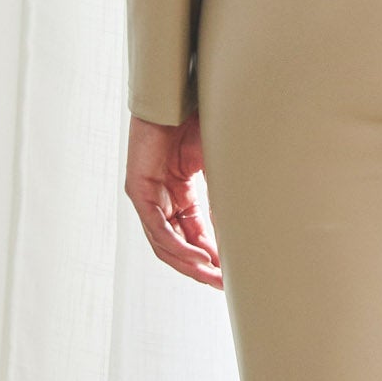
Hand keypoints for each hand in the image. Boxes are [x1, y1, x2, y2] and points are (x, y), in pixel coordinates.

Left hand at [124, 112, 222, 288]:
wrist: (181, 95)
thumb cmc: (199, 120)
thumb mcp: (218, 167)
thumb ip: (223, 198)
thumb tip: (242, 228)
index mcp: (179, 194)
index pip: (192, 236)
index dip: (211, 258)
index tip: (230, 277)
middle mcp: (160, 199)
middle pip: (177, 246)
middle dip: (200, 269)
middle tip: (223, 285)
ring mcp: (147, 196)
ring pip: (165, 243)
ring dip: (189, 264)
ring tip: (213, 276)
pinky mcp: (139, 190)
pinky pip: (157, 228)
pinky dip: (177, 246)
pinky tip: (198, 258)